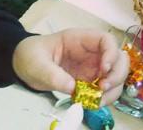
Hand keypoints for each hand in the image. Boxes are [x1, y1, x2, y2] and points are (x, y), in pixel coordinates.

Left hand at [12, 29, 128, 104]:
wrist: (24, 65)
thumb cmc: (31, 56)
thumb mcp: (37, 64)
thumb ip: (52, 74)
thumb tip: (72, 87)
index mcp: (78, 39)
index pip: (105, 39)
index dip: (111, 53)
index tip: (103, 70)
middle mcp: (90, 52)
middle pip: (118, 58)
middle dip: (117, 74)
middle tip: (102, 89)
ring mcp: (92, 66)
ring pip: (116, 75)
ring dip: (113, 89)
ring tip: (97, 100)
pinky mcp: (90, 80)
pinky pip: (106, 88)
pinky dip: (105, 97)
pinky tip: (93, 103)